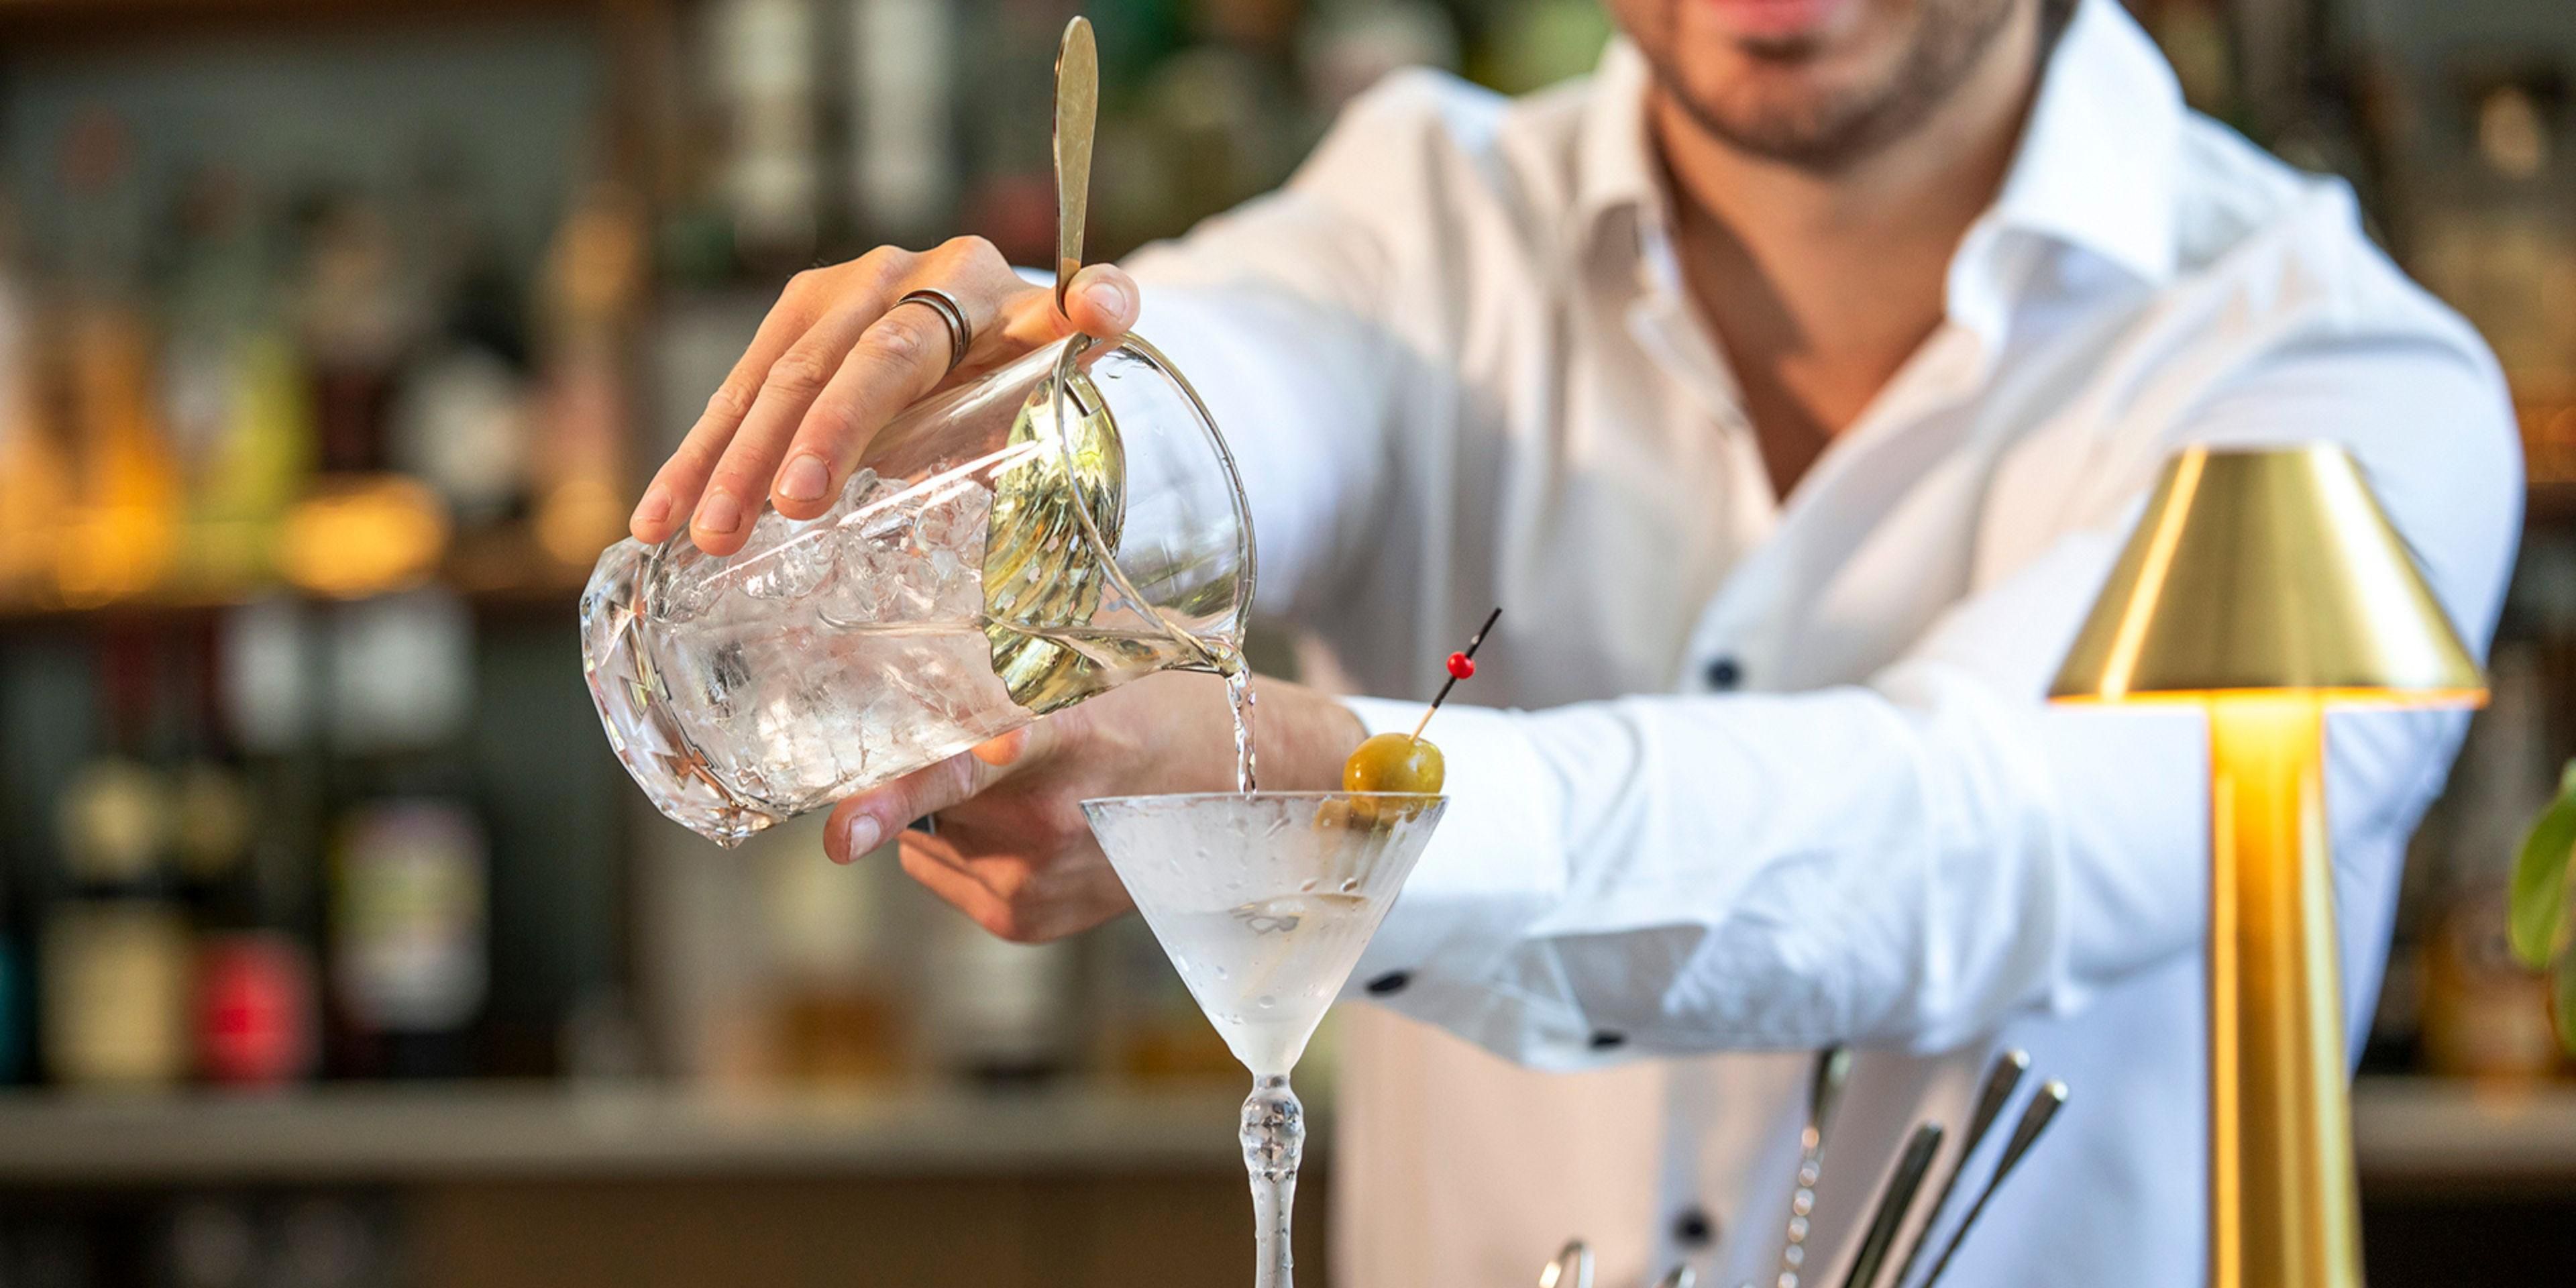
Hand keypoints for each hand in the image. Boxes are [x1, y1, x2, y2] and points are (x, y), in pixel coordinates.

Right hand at [629, 238, 1142, 556]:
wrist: (1012, 319)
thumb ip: (1092, 325)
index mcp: (968, 282)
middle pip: (815, 371)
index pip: (893, 353)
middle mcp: (894, 275)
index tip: (803, 498)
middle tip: (730, 533)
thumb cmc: (1044, 357)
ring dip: (715, 460)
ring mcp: (834, 293)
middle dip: (764, 456)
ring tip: (683, 535)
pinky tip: (658, 512)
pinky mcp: (793, 318)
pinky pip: (737, 389)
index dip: (842, 423)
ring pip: (764, 381)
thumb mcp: (1071, 347)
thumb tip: (1106, 307)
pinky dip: (698, 453)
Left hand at [822, 671, 1368, 942]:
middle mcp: (1049, 825)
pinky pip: (944, 873)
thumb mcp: (1102, 652)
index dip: (897, 797)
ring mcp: (1036, 882)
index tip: (840, 834)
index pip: (973, 767)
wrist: (1241, 789)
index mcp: (1074, 742)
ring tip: (1034, 787)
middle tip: (989, 738)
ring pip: (932, 835)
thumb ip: (1018, 638)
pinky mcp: (1025, 922)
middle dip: (931, 762)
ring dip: (956, 809)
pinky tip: (1033, 827)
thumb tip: (926, 598)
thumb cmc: (1164, 703)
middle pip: (928, 793)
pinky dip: (967, 846)